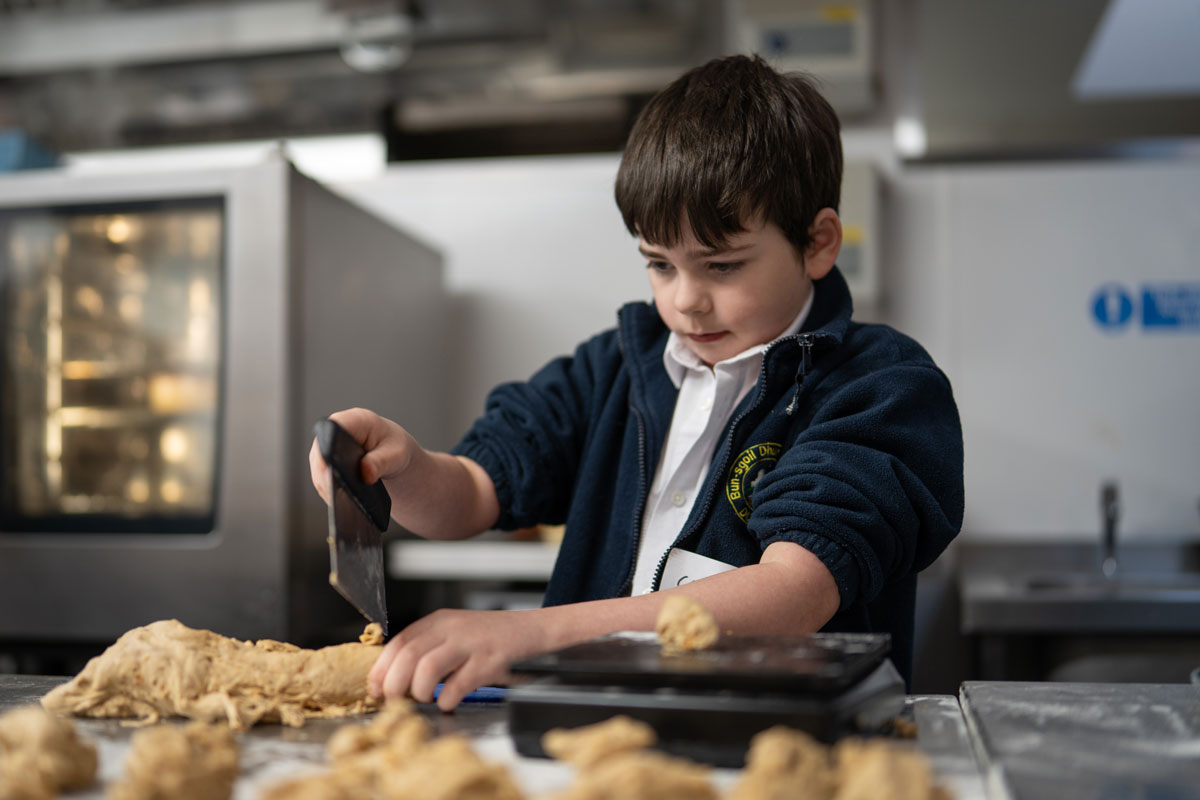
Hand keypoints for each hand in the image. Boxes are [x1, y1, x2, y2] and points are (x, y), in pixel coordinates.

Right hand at [309, 407, 418, 505]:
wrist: (393, 455)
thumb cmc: (396, 448)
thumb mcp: (397, 454)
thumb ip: (382, 462)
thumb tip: (365, 473)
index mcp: (357, 420)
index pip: (334, 428)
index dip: (328, 447)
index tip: (329, 467)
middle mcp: (338, 430)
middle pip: (321, 450)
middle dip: (326, 473)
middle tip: (334, 493)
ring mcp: (328, 446)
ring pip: (318, 467)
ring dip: (326, 484)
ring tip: (338, 501)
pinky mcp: (326, 462)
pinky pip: (321, 477)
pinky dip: (329, 490)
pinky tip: (338, 502)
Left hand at [368, 608, 550, 711]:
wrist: (535, 630)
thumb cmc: (493, 639)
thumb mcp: (456, 634)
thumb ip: (429, 649)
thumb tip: (393, 679)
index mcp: (439, 621)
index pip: (398, 642)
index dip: (381, 669)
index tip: (375, 689)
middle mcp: (452, 628)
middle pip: (407, 655)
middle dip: (394, 685)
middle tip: (395, 702)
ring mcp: (471, 643)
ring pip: (427, 669)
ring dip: (419, 692)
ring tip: (424, 701)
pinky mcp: (490, 661)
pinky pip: (457, 685)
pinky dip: (447, 701)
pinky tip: (449, 704)